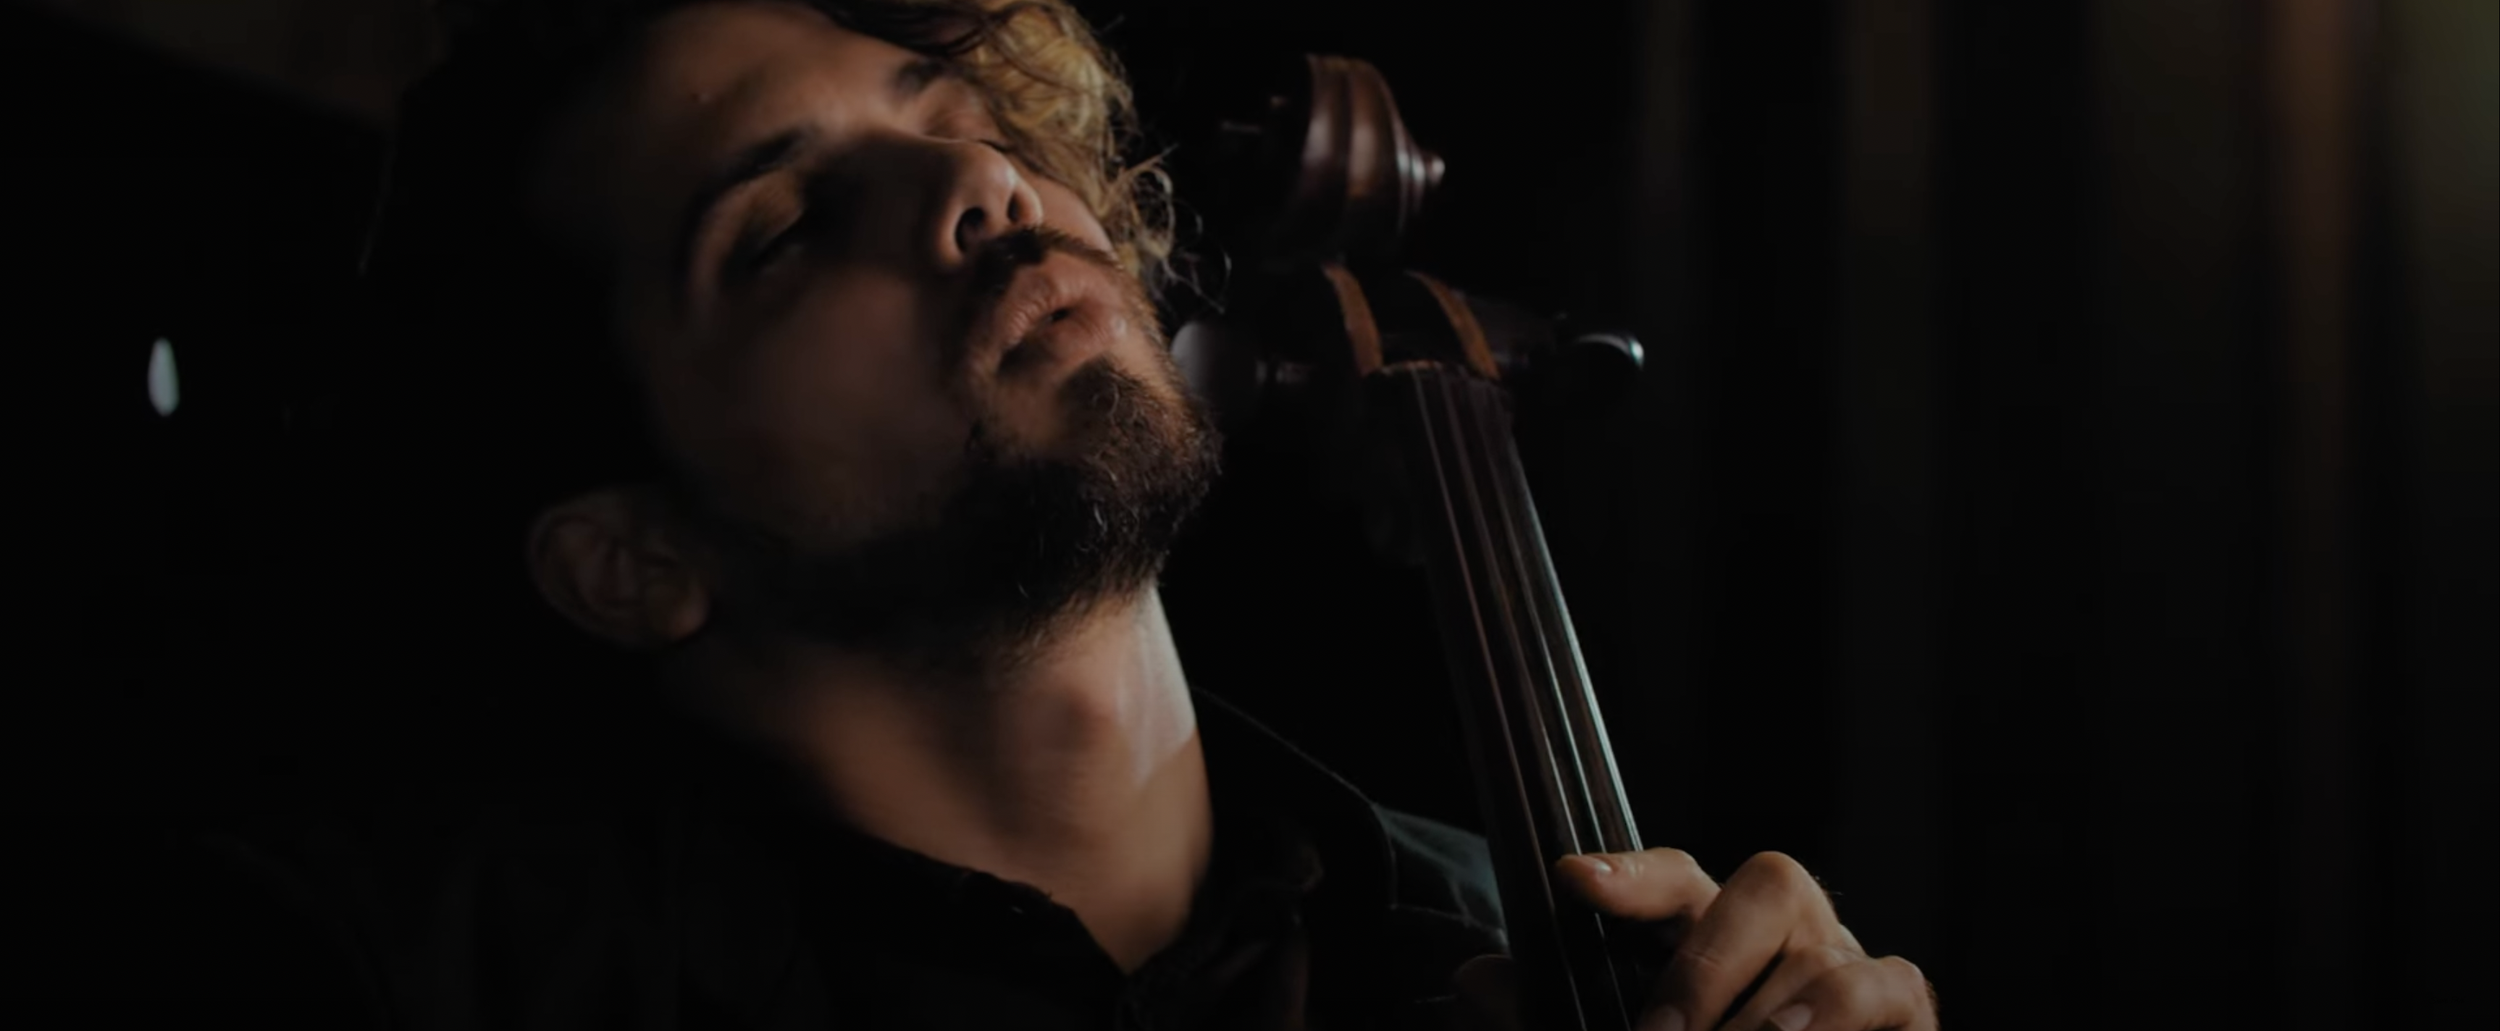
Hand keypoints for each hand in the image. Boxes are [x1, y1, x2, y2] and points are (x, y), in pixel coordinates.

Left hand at [1450, 850, 1935, 1030]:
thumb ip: (1547, 1012)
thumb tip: (1476, 977)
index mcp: (1714, 930)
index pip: (1675, 878)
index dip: (1628, 876)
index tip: (1572, 880)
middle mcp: (1790, 932)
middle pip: (1768, 885)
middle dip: (1705, 968)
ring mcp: (1854, 968)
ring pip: (1826, 962)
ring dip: (1772, 1022)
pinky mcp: (1907, 1011)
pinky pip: (1890, 992)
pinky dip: (1838, 1024)